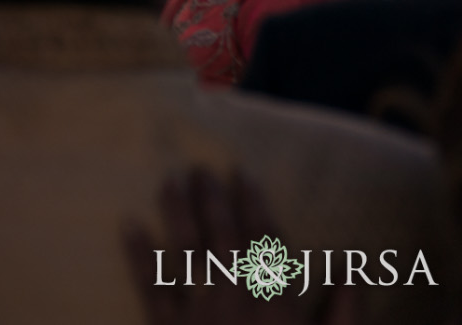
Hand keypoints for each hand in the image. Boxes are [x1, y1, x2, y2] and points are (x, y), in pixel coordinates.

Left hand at [125, 169, 343, 324]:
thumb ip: (342, 320)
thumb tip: (351, 276)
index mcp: (278, 308)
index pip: (266, 244)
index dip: (254, 205)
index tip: (243, 174)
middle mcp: (238, 304)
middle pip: (223, 238)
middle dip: (212, 199)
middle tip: (199, 167)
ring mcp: (199, 317)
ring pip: (186, 253)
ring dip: (176, 213)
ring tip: (167, 181)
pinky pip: (149, 288)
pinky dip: (137, 255)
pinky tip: (127, 223)